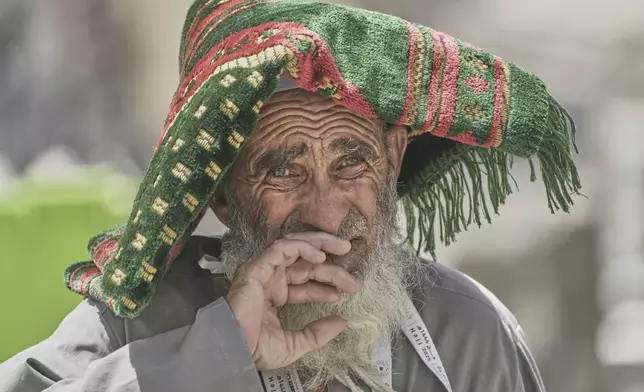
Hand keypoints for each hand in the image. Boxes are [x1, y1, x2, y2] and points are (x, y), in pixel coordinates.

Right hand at [226, 232, 361, 370]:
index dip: (328, 283)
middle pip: (305, 263)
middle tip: (352, 264)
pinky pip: (281, 248)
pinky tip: (320, 256)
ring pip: (294, 247)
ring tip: (342, 248)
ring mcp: (263, 271)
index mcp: (276, 295)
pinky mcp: (257, 266)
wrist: (234, 349)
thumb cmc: (255, 349)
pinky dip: (302, 247)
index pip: (307, 282)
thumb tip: (342, 323)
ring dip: (320, 244)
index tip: (348, 289)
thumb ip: (318, 333)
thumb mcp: (295, 344)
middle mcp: (271, 279)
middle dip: (330, 264)